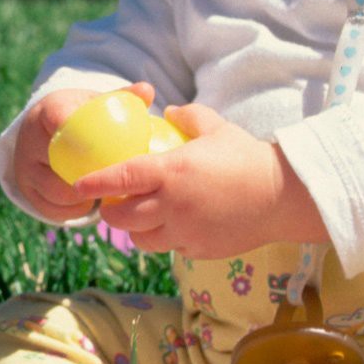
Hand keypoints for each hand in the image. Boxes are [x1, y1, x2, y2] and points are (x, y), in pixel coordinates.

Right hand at [10, 81, 158, 221]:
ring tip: (107, 193)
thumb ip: (123, 99)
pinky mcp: (26, 192)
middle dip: (93, 175)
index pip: (59, 119)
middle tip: (118, 180)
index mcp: (48, 111)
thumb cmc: (80, 116)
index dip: (80, 135)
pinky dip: (75, 211)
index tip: (104, 148)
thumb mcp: (96, 104)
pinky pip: (53, 210)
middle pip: (61, 164)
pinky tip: (91, 203)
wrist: (44, 132)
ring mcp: (24, 168)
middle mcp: (29, 140)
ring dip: (86, 197)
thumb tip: (147, 91)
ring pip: (58, 193)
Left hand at [73, 105, 327, 258]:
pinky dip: (166, 238)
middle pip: (122, 218)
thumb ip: (188, 117)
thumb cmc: (249, 158)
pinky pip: (170, 248)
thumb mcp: (217, 128)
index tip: (79, 183)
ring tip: (143, 216)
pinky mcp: (199, 250)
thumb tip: (167, 113)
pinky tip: (175, 225)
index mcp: (171, 172)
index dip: (96, 182)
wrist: (284, 196)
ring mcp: (185, 232)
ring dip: (137, 229)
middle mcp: (173, 206)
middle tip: (112, 201)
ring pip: (142, 239)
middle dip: (111, 211)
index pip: (121, 179)